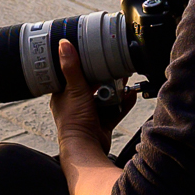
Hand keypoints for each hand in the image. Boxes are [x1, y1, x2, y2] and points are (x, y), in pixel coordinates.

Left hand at [50, 40, 136, 154]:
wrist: (87, 150)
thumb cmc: (74, 123)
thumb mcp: (75, 90)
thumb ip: (72, 67)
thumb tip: (64, 44)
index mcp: (63, 96)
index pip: (70, 75)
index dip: (80, 65)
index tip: (91, 55)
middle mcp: (75, 105)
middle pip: (91, 85)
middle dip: (104, 78)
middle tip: (113, 67)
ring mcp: (89, 114)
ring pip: (105, 97)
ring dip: (115, 90)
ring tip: (124, 80)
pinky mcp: (102, 123)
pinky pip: (114, 110)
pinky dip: (123, 103)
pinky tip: (130, 95)